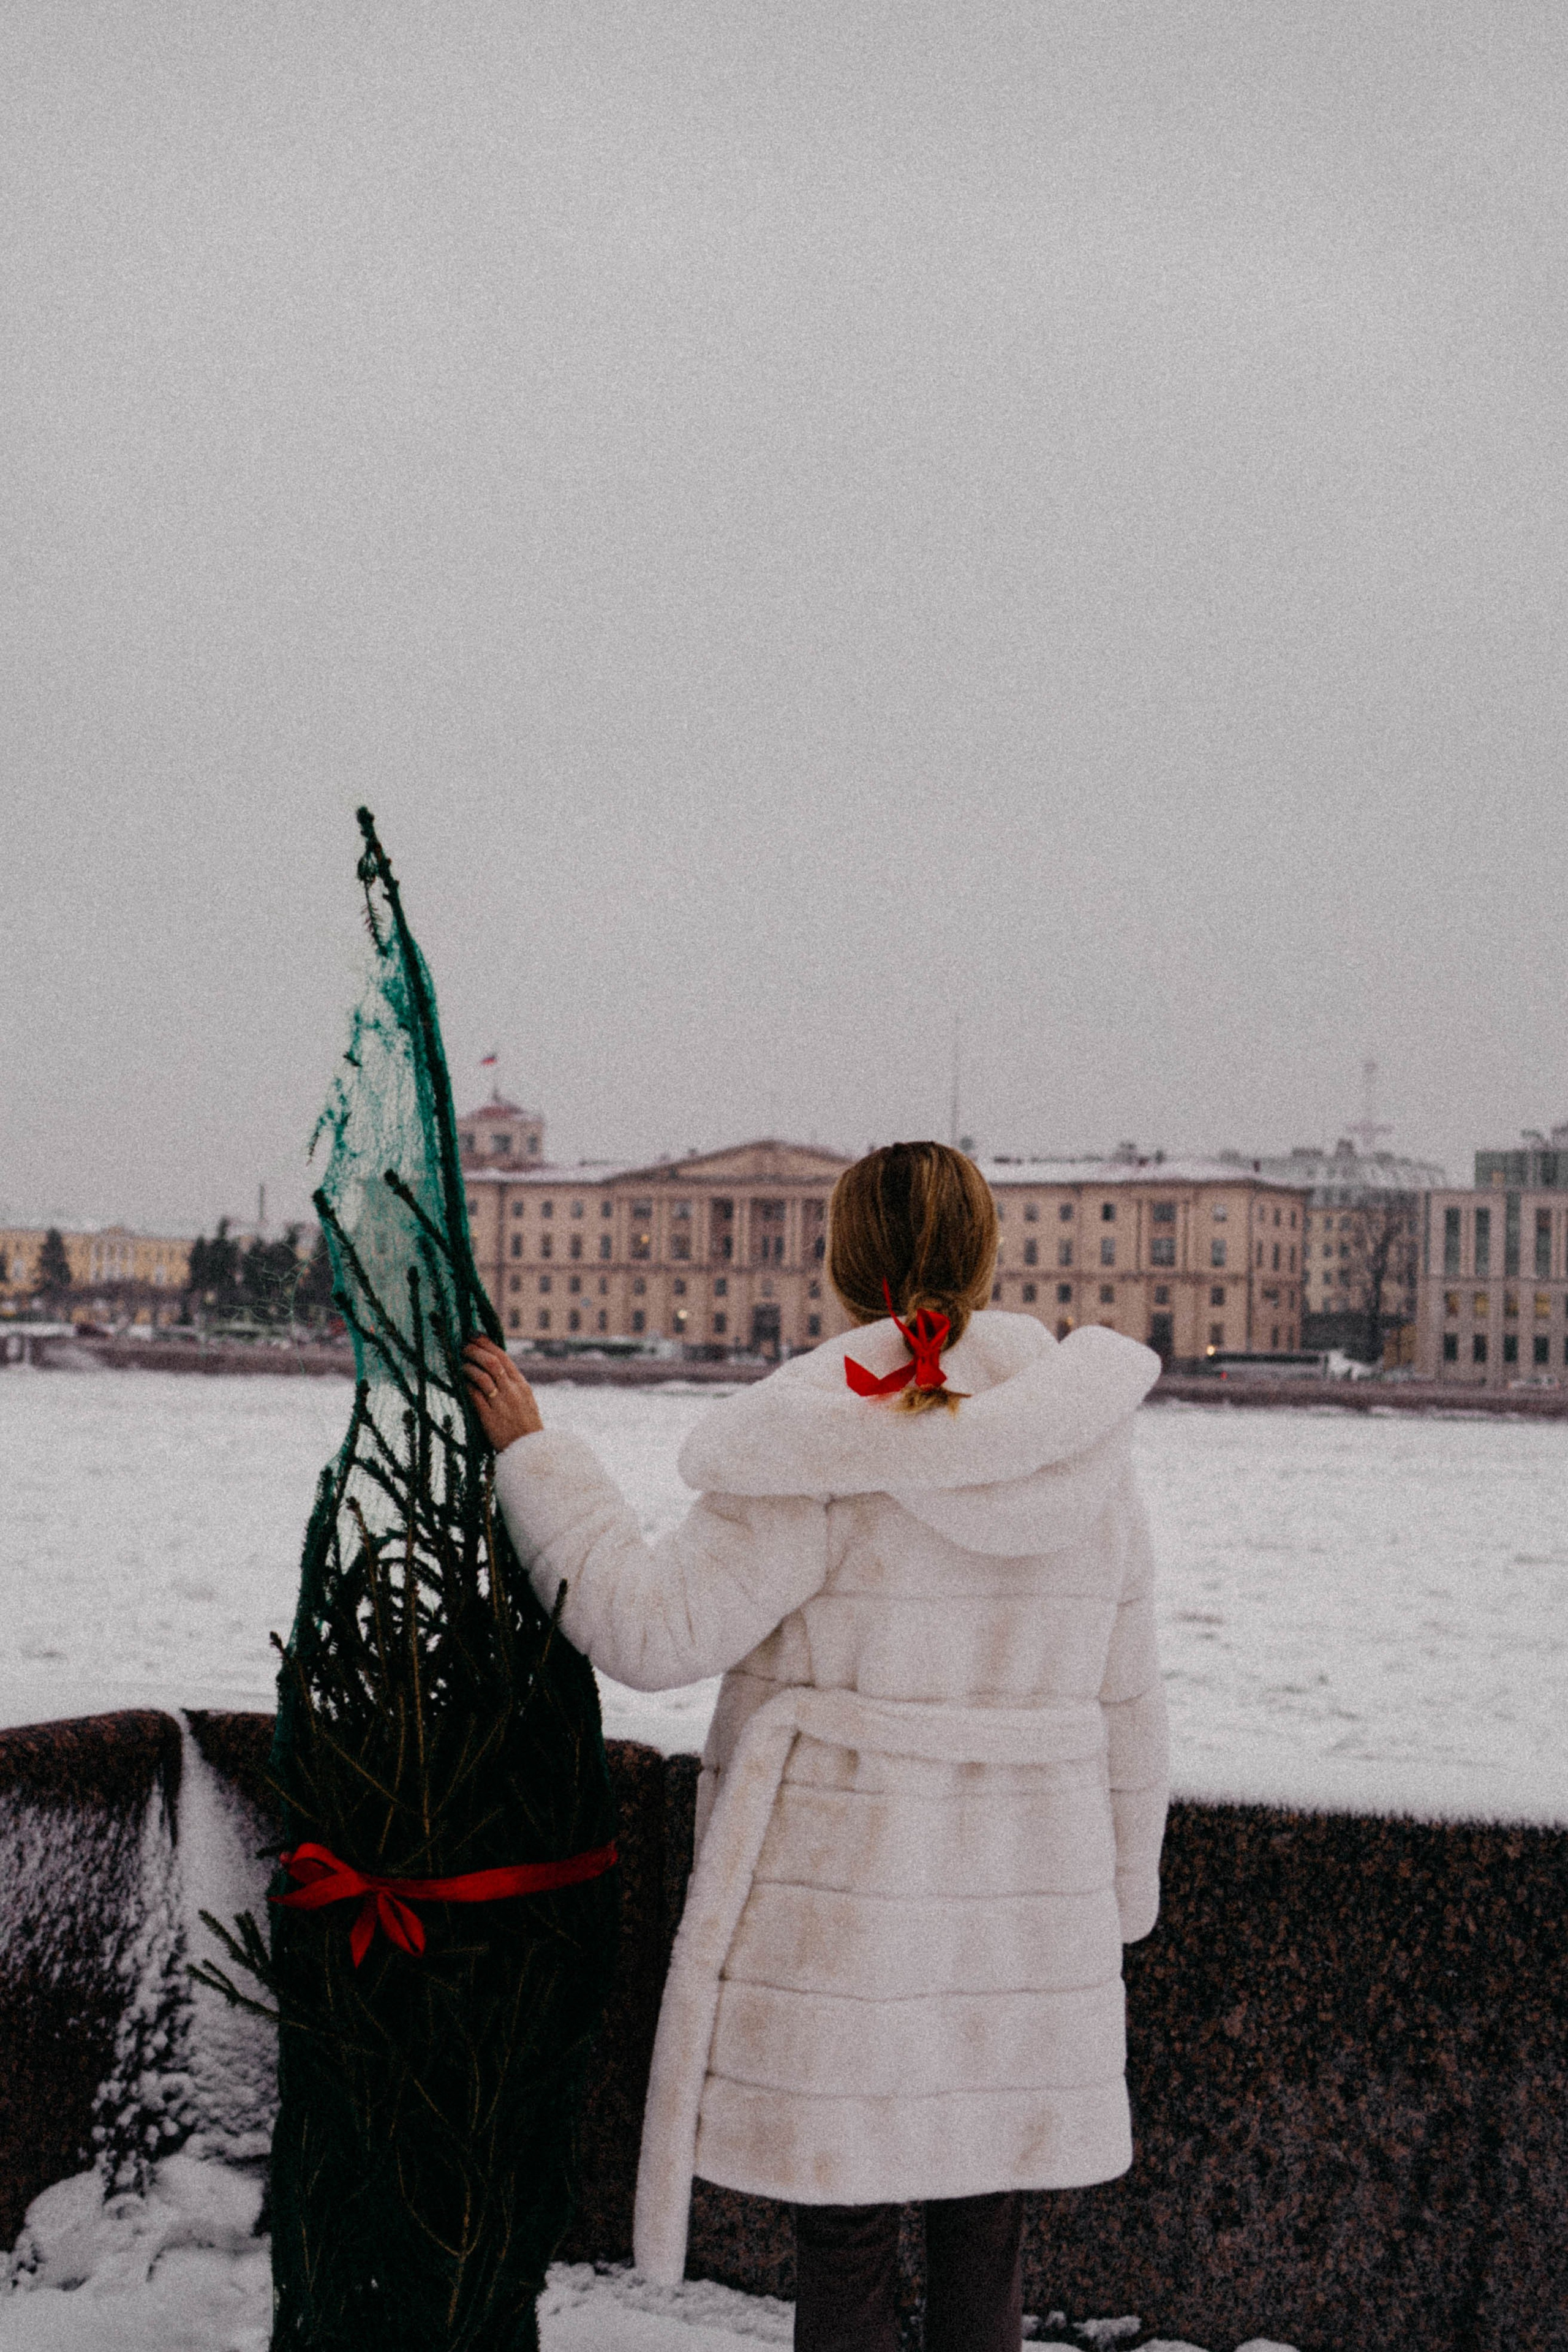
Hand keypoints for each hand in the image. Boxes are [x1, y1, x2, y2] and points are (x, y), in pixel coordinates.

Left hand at [462, 1336, 543, 1451]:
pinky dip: (467, 1386)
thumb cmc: (525, 1426)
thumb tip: (495, 1367)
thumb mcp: (524, 1400)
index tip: (474, 1335)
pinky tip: (461, 1382)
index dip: (487, 1343)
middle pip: (492, 1362)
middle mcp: (512, 1391)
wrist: (530, 1452)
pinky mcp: (489, 1418)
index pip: (503, 1357)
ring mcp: (501, 1404)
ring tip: (461, 1364)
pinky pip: (475, 1396)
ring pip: (483, 1376)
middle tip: (463, 1347)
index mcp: (521, 1385)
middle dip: (475, 1351)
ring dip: (469, 1367)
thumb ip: (511, 1385)